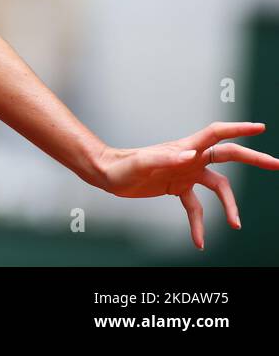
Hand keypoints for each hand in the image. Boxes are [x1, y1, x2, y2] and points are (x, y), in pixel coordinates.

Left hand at [92, 121, 277, 248]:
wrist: (107, 175)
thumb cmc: (121, 165)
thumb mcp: (140, 163)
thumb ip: (164, 158)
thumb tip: (190, 156)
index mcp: (184, 148)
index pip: (216, 134)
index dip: (238, 129)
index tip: (260, 128)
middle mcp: (190, 158)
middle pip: (229, 156)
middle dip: (253, 159)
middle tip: (277, 165)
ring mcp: (186, 173)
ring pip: (219, 187)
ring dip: (229, 206)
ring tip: (236, 225)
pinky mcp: (178, 187)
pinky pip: (196, 207)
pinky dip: (199, 223)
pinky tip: (200, 242)